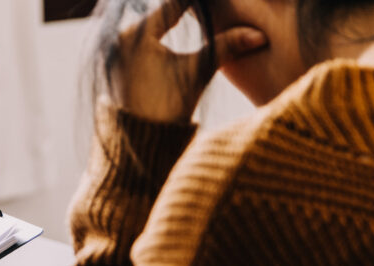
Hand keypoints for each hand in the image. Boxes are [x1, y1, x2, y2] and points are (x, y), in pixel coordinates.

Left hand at [110, 0, 266, 121]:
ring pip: (148, 26)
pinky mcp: (113, 64)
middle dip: (183, 9)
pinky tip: (175, 32)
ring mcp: (113, 51)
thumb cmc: (168, 107)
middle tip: (204, 7)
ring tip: (192, 14)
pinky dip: (157, 35)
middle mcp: (119, 38)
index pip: (173, 5)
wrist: (141, 143)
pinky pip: (137, 40)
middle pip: (160, 14)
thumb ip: (226, 47)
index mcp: (137, 34)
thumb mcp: (199, 71)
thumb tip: (259, 35)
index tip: (215, 1)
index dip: (197, 2)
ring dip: (171, 21)